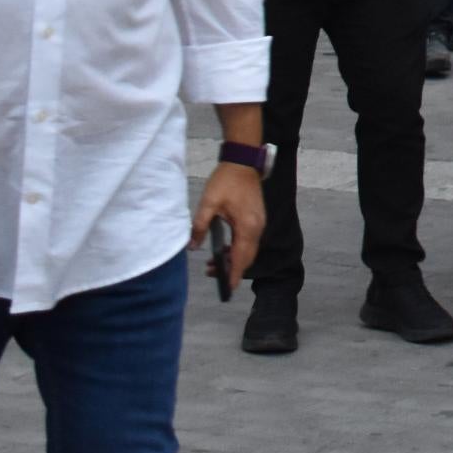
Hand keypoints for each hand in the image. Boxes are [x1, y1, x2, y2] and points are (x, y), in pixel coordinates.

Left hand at [189, 161, 263, 286]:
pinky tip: (226, 249)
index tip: (227, 289)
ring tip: (214, 264)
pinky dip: (239, 250)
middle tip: (211, 273)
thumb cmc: (225, 181)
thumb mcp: (208, 203)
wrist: (243, 163)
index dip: (234, 274)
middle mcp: (257, 228)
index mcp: (247, 226)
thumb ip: (200, 226)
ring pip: (250, 250)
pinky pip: (250, 241)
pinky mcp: (258, 219)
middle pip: (248, 257)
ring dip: (235, 260)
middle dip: (232, 269)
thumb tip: (193, 247)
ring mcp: (260, 223)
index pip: (241, 257)